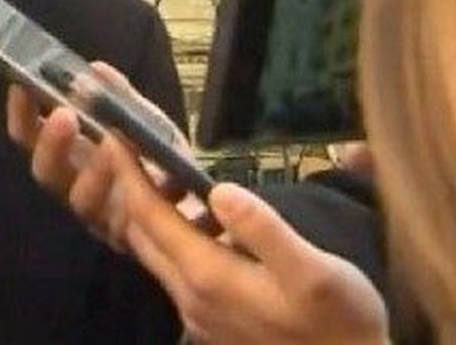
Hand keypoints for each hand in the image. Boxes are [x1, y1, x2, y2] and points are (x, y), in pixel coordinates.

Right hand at [5, 61, 202, 249]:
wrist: (197, 203)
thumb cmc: (159, 159)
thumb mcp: (142, 119)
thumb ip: (119, 97)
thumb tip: (95, 69)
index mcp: (68, 155)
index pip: (30, 136)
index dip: (21, 113)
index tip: (21, 86)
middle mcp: (75, 186)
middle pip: (47, 172)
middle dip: (51, 143)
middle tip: (64, 115)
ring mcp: (100, 216)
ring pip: (81, 200)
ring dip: (93, 171)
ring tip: (109, 144)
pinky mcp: (128, 237)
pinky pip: (123, 220)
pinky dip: (135, 194)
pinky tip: (148, 174)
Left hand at [111, 149, 387, 344]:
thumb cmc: (340, 323)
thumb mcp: (315, 272)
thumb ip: (266, 231)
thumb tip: (221, 190)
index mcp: (208, 275)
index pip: (148, 214)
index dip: (129, 171)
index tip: (115, 132)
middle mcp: (191, 297)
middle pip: (141, 233)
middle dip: (131, 187)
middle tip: (136, 146)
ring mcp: (198, 314)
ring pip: (157, 254)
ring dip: (154, 214)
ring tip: (172, 177)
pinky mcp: (211, 324)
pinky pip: (176, 272)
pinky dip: (175, 238)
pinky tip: (205, 223)